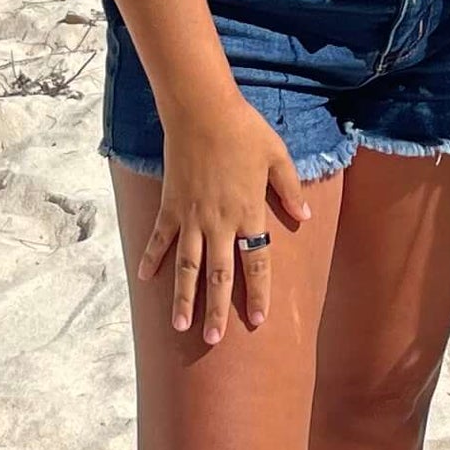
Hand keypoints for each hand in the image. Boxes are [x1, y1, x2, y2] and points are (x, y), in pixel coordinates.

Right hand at [140, 97, 307, 342]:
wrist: (202, 110)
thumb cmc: (244, 130)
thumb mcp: (278, 156)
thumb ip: (290, 189)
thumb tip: (303, 218)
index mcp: (248, 212)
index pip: (257, 262)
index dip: (257, 293)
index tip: (258, 320)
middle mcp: (219, 222)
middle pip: (218, 274)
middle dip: (216, 309)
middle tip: (212, 339)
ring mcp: (191, 216)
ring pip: (187, 266)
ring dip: (184, 297)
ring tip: (181, 325)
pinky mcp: (170, 205)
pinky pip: (159, 239)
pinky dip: (152, 259)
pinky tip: (146, 281)